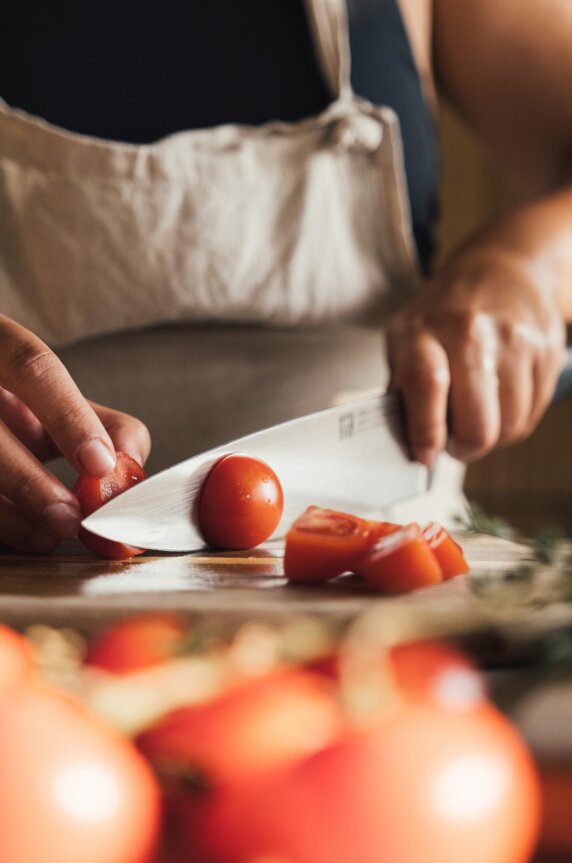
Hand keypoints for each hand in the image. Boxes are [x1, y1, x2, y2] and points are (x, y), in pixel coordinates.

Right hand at [0, 316, 150, 552]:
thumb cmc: (14, 398)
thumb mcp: (56, 398)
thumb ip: (103, 424)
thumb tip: (130, 463)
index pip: (30, 365)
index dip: (67, 416)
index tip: (101, 463)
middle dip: (31, 482)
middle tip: (72, 518)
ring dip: (9, 512)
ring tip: (48, 536)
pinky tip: (24, 535)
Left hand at [387, 250, 565, 465]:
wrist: (501, 268)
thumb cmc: (442, 314)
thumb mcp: (404, 340)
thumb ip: (402, 391)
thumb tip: (409, 445)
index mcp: (424, 330)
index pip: (427, 385)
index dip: (427, 432)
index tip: (425, 454)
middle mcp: (471, 332)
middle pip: (477, 423)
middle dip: (464, 448)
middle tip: (453, 442)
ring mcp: (515, 340)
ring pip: (509, 426)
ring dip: (492, 437)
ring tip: (475, 417)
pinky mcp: (546, 351)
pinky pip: (532, 414)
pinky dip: (513, 421)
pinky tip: (498, 401)